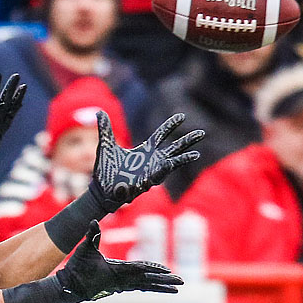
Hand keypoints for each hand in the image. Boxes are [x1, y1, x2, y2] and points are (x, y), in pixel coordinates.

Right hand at [55, 221, 182, 302]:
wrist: (70, 285)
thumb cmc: (77, 266)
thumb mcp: (84, 249)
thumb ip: (91, 235)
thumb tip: (92, 221)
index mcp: (116, 270)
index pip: (139, 269)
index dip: (153, 268)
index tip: (167, 270)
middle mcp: (122, 280)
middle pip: (147, 280)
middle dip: (164, 280)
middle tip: (180, 281)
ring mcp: (121, 285)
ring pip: (146, 286)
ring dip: (161, 286)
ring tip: (176, 288)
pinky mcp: (119, 287)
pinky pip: (139, 287)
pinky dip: (151, 286)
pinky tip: (160, 287)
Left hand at [89, 112, 203, 212]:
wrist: (100, 190)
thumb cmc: (106, 170)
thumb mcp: (106, 145)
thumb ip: (105, 129)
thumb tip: (99, 111)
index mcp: (145, 150)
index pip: (161, 135)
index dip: (171, 125)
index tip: (182, 116)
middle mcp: (151, 161)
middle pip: (174, 148)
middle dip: (188, 141)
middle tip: (203, 133)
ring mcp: (150, 172)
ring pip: (171, 164)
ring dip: (183, 159)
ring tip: (197, 154)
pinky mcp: (145, 183)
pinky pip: (157, 176)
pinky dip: (163, 170)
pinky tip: (169, 164)